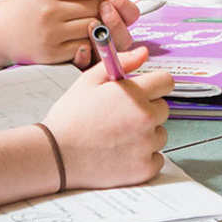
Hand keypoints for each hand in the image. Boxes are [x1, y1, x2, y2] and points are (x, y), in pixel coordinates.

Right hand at [31, 0, 140, 50]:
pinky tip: (72, 36)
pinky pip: (85, 46)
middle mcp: (47, 12)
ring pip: (92, 27)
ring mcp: (50, 35)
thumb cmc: (31, 0)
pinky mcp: (52, 54)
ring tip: (77, 21)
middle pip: (94, 7)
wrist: (3, 31)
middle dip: (94, 6)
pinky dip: (84, 41)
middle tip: (81, 7)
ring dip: (91, 24)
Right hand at [44, 47, 171, 188]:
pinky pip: (157, 159)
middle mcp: (146, 118)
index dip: (155, 85)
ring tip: (118, 138)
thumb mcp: (89, 81)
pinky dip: (144, 158)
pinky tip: (122, 155)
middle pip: (163, 109)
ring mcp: (146, 145)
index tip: (145, 92)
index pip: (166, 82)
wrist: (54, 155)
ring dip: (146, 135)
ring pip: (160, 134)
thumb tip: (144, 52)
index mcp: (135, 93)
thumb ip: (121, 63)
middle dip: (147, 110)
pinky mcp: (144, 169)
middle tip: (121, 118)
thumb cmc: (70, 117)